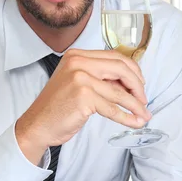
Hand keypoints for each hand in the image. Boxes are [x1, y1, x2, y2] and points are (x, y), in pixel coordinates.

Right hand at [15, 49, 150, 163]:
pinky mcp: (83, 96)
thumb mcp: (78, 82)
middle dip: (137, 86)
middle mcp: (78, 62)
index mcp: (78, 55)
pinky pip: (112, 108)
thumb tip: (131, 84)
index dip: (132, 71)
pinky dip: (127, 116)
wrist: (37, 125)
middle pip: (121, 69)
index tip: (140, 84)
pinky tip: (135, 121)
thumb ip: (101, 78)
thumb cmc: (58, 106)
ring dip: (136, 105)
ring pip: (119, 92)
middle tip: (144, 100)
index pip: (115, 57)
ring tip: (144, 115)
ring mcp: (80, 78)